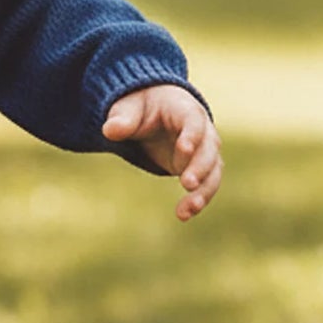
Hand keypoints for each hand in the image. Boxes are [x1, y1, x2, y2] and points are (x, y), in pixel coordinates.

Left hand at [102, 84, 221, 221]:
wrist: (152, 113)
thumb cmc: (140, 107)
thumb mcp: (127, 108)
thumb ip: (122, 119)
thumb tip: (109, 131)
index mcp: (185, 109)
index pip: (193, 121)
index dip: (191, 135)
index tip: (184, 149)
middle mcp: (202, 130)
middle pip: (209, 149)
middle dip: (200, 166)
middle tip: (188, 184)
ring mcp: (204, 151)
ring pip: (212, 171)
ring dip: (203, 191)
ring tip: (187, 211)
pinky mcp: (200, 168)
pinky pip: (205, 185)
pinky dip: (197, 199)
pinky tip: (184, 214)